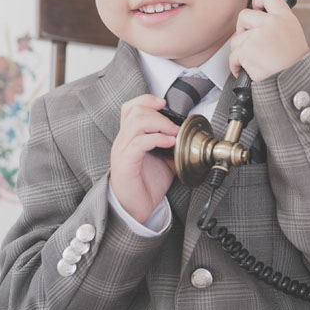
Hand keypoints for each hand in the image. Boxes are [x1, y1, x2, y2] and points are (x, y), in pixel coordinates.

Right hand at [110, 94, 177, 222]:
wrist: (136, 209)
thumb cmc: (145, 186)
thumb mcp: (164, 161)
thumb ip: (172, 147)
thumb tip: (187, 138)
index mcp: (130, 138)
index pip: (130, 108)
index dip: (146, 100)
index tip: (163, 103)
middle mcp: (123, 141)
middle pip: (135, 111)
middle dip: (159, 114)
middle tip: (174, 127)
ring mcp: (122, 151)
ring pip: (136, 123)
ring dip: (160, 124)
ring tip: (173, 134)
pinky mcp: (126, 163)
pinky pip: (139, 142)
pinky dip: (157, 138)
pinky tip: (169, 143)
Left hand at [230, 0, 308, 80]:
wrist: (295, 81)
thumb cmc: (295, 62)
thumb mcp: (293, 33)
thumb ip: (277, 22)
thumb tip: (259, 16)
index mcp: (284, 17)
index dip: (258, 1)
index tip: (256, 9)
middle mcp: (271, 23)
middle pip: (244, 15)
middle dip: (243, 30)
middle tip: (251, 41)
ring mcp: (257, 36)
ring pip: (236, 39)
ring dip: (241, 51)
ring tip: (254, 60)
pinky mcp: (247, 50)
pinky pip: (233, 56)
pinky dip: (236, 65)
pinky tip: (248, 69)